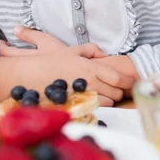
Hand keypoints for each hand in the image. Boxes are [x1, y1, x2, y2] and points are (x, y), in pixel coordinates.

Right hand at [0, 27, 134, 105]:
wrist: (29, 75)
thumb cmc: (51, 62)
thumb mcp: (72, 50)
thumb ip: (92, 49)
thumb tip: (106, 55)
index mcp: (92, 68)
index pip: (118, 78)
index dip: (127, 82)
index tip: (129, 83)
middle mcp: (90, 82)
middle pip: (116, 93)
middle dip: (118, 92)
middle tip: (115, 89)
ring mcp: (82, 96)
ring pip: (108, 103)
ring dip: (108, 100)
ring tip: (102, 95)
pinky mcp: (75, 105)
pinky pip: (94, 109)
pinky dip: (97, 107)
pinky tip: (92, 101)